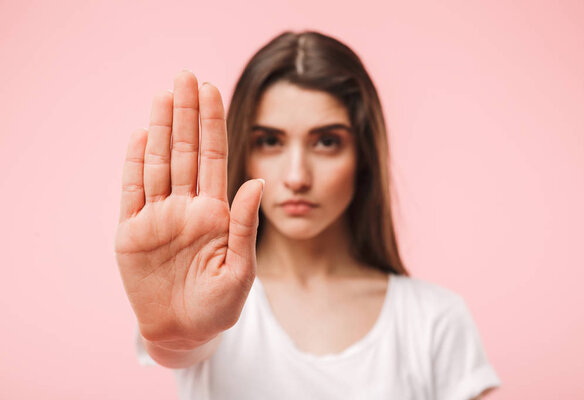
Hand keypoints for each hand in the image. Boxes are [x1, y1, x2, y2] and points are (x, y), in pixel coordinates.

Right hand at [114, 71, 262, 349]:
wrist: (184, 332)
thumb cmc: (218, 304)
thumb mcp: (240, 269)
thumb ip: (245, 226)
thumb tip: (255, 182)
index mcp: (215, 211)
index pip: (213, 157)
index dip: (212, 124)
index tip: (212, 89)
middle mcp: (186, 206)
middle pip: (185, 151)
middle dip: (186, 114)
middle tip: (186, 76)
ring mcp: (158, 216)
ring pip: (158, 162)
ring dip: (160, 129)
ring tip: (164, 94)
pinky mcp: (132, 232)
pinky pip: (132, 191)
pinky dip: (134, 164)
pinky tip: (140, 135)